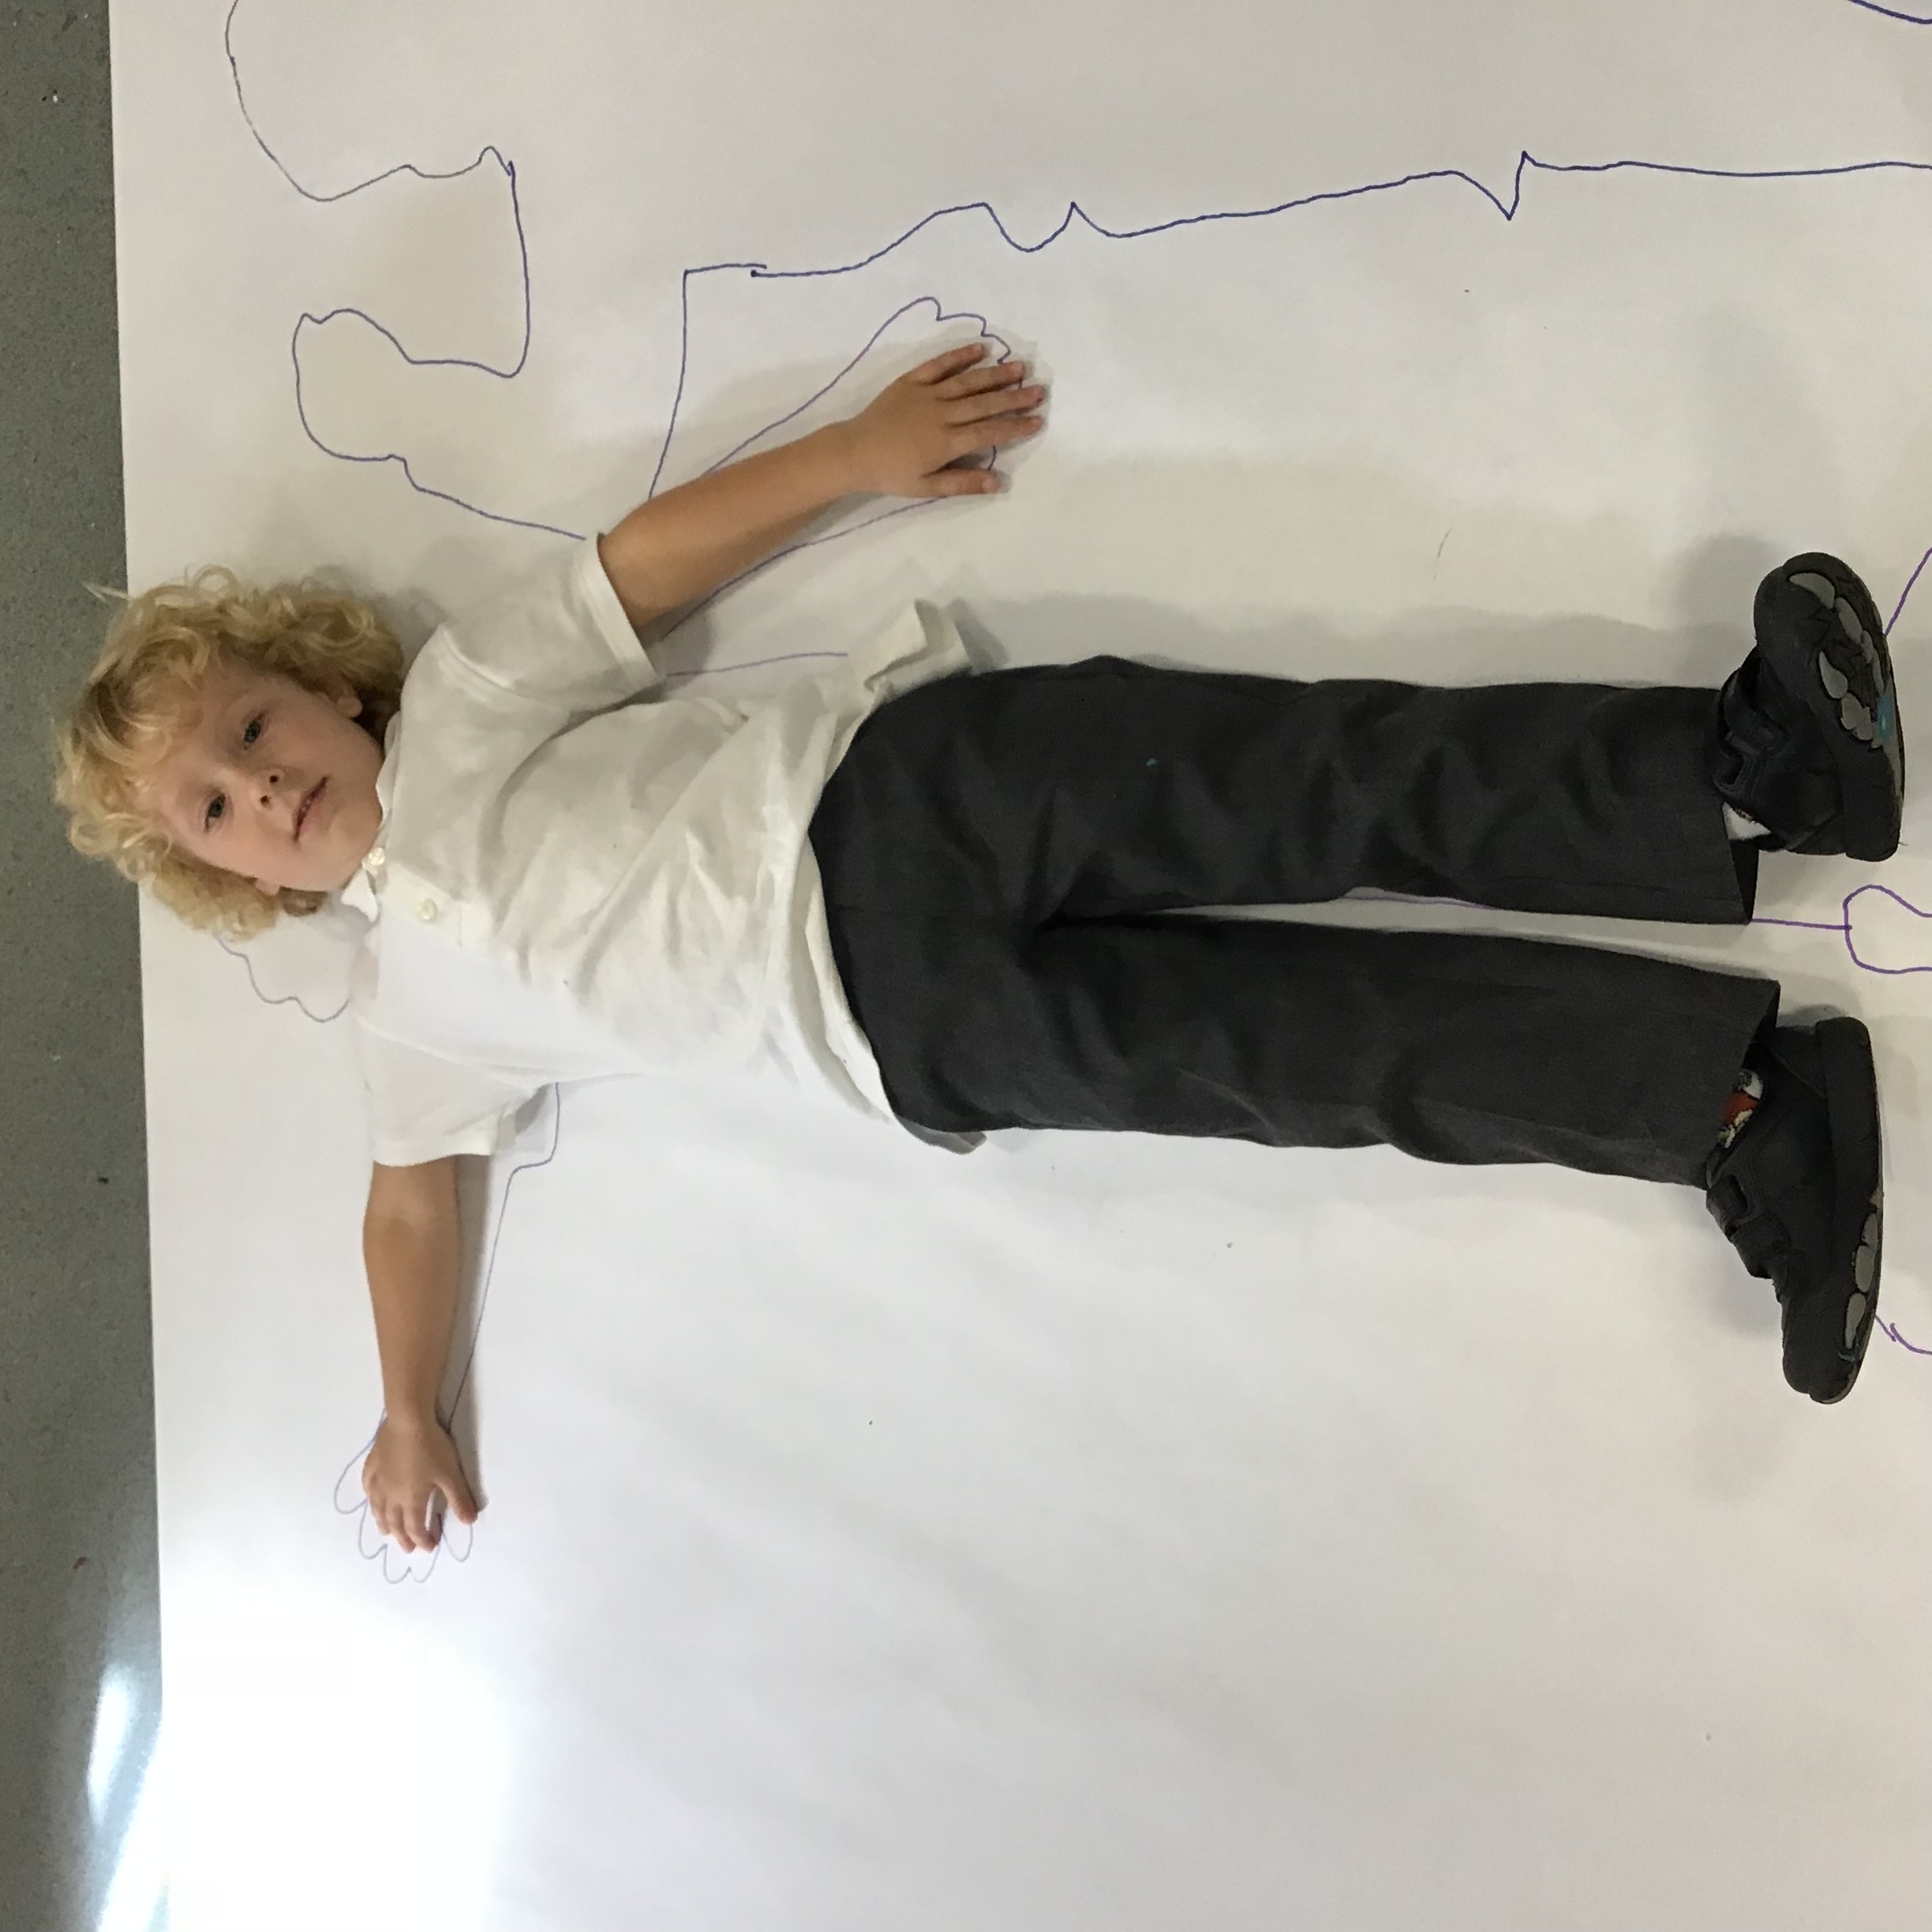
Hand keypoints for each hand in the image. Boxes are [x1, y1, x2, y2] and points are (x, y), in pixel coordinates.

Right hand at [361, 1411, 479, 1552]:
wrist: (407, 1422)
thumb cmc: (431, 1448)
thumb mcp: (451, 1475)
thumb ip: (459, 1499)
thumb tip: (470, 1522)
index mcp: (411, 1500)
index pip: (415, 1528)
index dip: (422, 1539)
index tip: (429, 1547)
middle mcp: (390, 1496)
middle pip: (394, 1523)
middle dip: (402, 1538)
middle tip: (407, 1548)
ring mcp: (378, 1481)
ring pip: (377, 1509)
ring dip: (383, 1523)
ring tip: (386, 1531)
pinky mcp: (372, 1466)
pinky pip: (368, 1487)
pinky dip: (371, 1498)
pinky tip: (372, 1498)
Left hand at [838, 342, 1045, 498]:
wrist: (853, 452)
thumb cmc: (891, 474)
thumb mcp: (926, 488)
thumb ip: (962, 483)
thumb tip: (998, 482)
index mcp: (946, 442)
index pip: (988, 432)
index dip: (1015, 426)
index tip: (1038, 419)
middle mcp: (941, 414)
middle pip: (984, 404)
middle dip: (1014, 397)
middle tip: (1040, 390)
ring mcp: (926, 395)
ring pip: (967, 382)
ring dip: (995, 374)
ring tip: (1020, 367)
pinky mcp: (911, 382)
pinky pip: (938, 365)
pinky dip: (959, 355)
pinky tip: (980, 348)